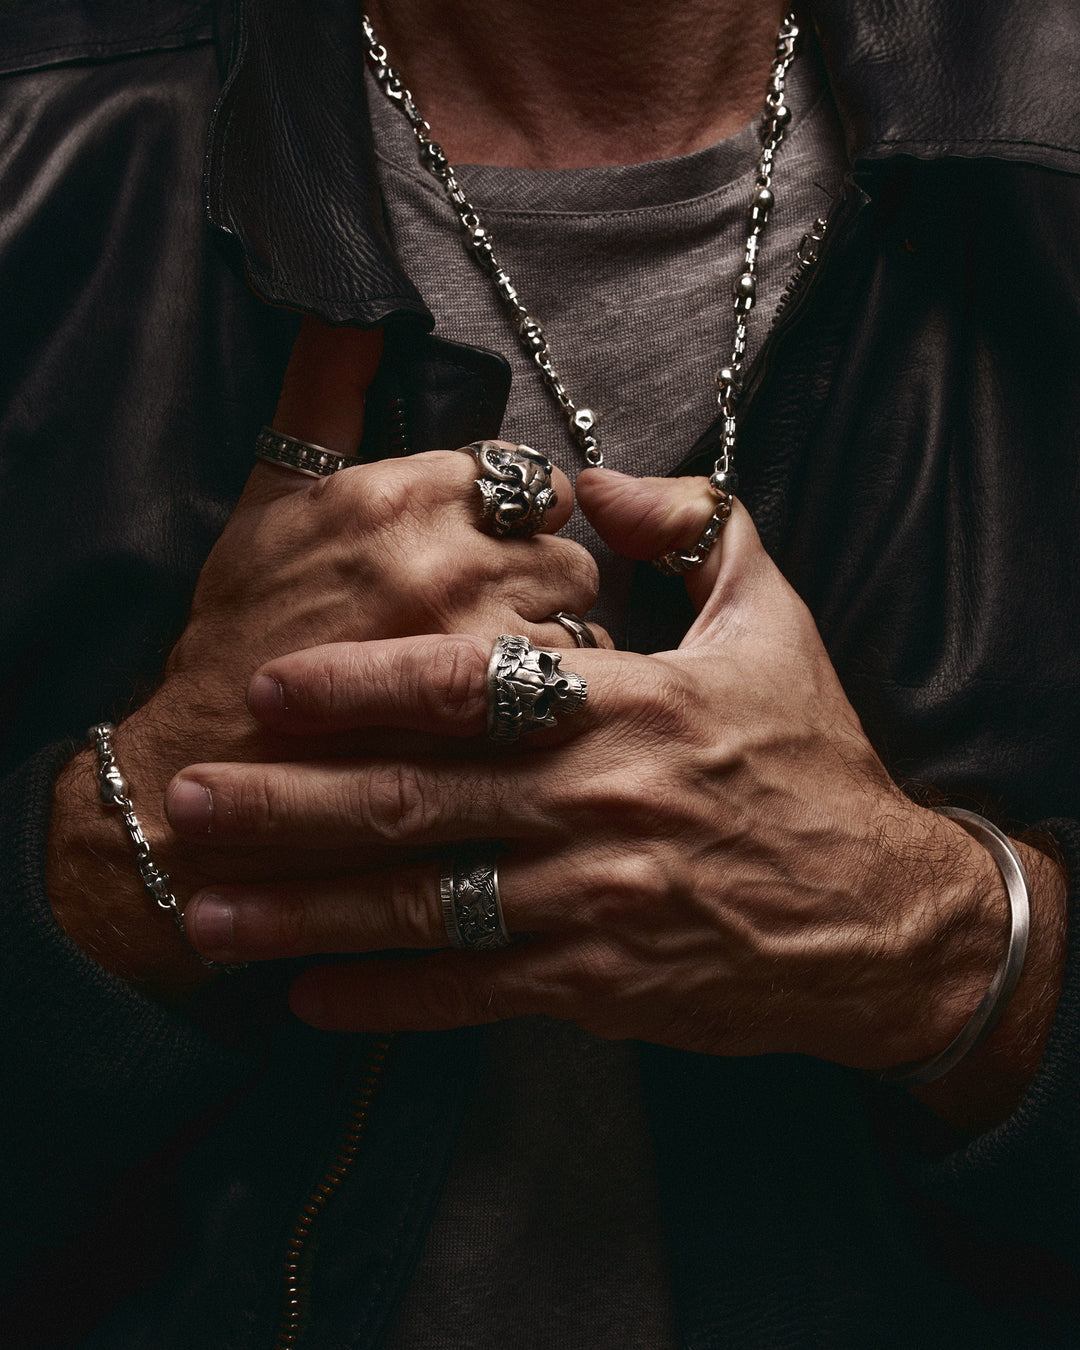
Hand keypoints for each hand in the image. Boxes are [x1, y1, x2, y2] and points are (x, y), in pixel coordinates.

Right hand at [46, 319, 603, 992]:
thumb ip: (320, 395)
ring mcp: (476, 642)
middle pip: (565, 542)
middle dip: (541, 576)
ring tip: (502, 674)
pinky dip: (561, 701)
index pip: (521, 474)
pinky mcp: (498, 723)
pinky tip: (514, 721)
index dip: (510, 519)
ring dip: (559, 637)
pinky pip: (580, 683)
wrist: (201, 780)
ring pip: (583, 612)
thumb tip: (353, 307)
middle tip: (493, 618)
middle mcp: (446, 557)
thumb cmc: (237, 641)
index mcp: (394, 493)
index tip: (484, 554)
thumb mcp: (265, 503)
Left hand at [167, 478, 1012, 1073]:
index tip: (269, 683)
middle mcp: (606, 801)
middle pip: (421, 800)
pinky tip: (307, 1000)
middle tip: (190, 797)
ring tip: (210, 914)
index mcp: (637, 700)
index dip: (364, 683)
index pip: (475, 685)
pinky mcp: (604, 985)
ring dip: (310, 912)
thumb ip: (684, 526)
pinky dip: (389, 1001)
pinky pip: (476, 994)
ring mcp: (601, 902)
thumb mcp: (772, 615)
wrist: (883, 918)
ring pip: (429, 907)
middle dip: (293, 802)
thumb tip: (587, 479)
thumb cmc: (815, 756)